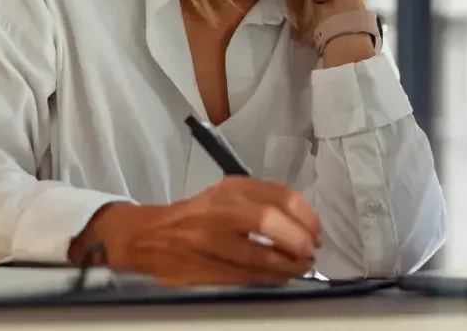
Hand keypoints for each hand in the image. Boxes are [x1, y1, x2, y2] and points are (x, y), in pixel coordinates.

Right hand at [68, 176, 320, 286]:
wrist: (150, 236)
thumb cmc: (200, 214)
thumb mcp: (229, 194)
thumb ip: (264, 201)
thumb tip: (304, 223)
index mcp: (232, 188)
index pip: (279, 196)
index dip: (305, 217)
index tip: (316, 231)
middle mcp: (220, 210)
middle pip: (267, 222)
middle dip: (297, 241)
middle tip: (310, 252)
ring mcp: (209, 240)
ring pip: (257, 256)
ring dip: (287, 266)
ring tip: (300, 267)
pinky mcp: (203, 268)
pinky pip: (243, 276)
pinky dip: (268, 279)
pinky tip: (279, 278)